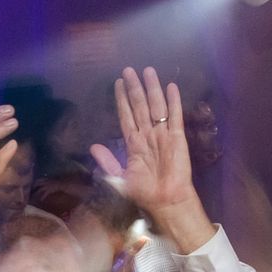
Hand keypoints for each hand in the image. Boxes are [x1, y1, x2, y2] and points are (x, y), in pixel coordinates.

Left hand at [92, 67, 212, 249]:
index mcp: (133, 143)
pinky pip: (175, 116)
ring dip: (152, 88)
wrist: (165, 202)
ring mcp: (163, 135)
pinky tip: (171, 86)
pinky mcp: (177, 138)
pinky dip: (173, 101)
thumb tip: (93, 146)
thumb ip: (108, 162)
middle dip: (134, 88)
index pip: (126, 115)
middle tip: (129, 69)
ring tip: (148, 71)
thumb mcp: (119, 179)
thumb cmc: (144, 193)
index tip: (117, 83)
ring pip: (156, 106)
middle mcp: (147, 135)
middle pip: (140, 106)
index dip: (121, 100)